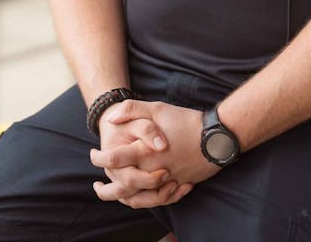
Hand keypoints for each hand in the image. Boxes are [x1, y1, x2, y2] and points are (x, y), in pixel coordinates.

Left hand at [90, 100, 219, 207]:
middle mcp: (154, 170)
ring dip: (123, 199)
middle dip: (106, 188)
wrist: (217, 136)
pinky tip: (139, 196)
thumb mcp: (157, 108)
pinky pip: (159, 200)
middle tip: (97, 184)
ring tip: (113, 195)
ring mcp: (168, 181)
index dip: (99, 159)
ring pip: (140, 200)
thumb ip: (131, 110)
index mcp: (145, 151)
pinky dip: (146, 201)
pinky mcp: (180, 185)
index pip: (113, 160)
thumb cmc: (186, 120)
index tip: (93, 156)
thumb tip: (109, 120)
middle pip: (123, 187)